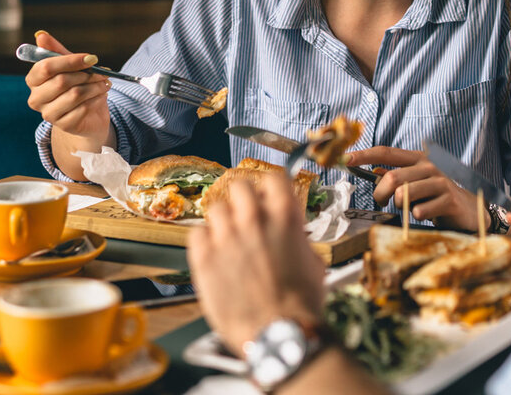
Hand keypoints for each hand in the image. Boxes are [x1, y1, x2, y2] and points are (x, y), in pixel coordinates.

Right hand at [24, 31, 112, 151]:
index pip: (46, 67)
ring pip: (75, 94)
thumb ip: (56, 51)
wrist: (88, 114)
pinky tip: (101, 96)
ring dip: (95, 86)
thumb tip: (41, 35)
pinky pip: (83, 109)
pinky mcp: (64, 126)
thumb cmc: (77, 85)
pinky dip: (96, 99)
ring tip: (105, 83)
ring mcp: (48, 114)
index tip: (91, 58)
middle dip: (86, 74)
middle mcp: (36, 98)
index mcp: (34, 80)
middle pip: (61, 81)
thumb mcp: (69, 66)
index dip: (70, 61)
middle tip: (103, 72)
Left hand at [188, 176, 326, 353]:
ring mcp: (225, 237)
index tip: (268, 194)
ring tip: (229, 237)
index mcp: (284, 216)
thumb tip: (294, 238)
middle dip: (244, 198)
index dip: (270, 186)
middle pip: (239, 186)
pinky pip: (196, 232)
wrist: (278, 332)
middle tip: (246, 213)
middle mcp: (253, 220)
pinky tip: (213, 252)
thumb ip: (298, 241)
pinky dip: (203, 239)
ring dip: (223, 219)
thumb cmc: (299, 305)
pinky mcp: (203, 257)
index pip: (274, 177)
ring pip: (215, 207)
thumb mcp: (313, 263)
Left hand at [344, 147, 486, 231]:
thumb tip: (374, 170)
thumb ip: (397, 176)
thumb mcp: (416, 182)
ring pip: (405, 193)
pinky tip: (423, 215)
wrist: (469, 210)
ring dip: (399, 205)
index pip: (386, 152)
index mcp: (417, 159)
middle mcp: (429, 167)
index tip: (345, 159)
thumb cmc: (437, 196)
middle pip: (392, 177)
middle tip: (382, 202)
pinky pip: (420, 210)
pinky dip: (415, 216)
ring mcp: (440, 182)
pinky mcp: (449, 200)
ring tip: (406, 209)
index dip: (364, 154)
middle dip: (380, 193)